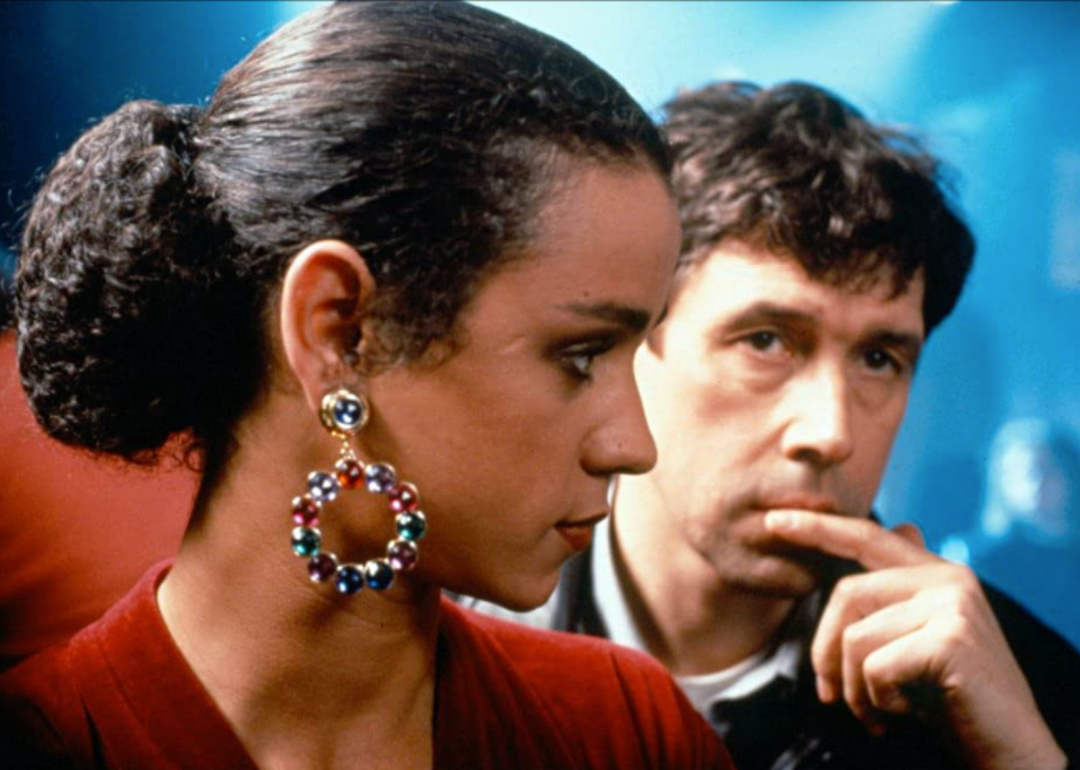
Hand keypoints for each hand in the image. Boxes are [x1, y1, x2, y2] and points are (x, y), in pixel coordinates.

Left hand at [764, 510, 1065, 769]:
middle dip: (825, 651)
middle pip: (846, 594)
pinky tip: (909, 712)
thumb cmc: (954, 698)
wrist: (1011, 747)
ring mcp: (952, 605)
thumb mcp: (921, 638)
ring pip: (856, 637)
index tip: (774, 521)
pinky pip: (875, 665)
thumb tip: (905, 525)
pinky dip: (879, 700)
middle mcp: (948, 580)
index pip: (866, 538)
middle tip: (831, 696)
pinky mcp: (949, 639)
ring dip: (855, 688)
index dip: (818, 529)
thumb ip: (902, 592)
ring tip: (880, 712)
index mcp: (938, 574)